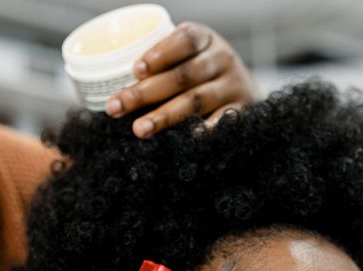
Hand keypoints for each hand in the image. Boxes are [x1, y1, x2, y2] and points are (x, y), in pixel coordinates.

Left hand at [105, 22, 261, 137]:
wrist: (246, 92)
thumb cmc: (202, 75)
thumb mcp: (187, 58)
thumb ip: (161, 68)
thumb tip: (116, 94)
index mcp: (204, 39)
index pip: (184, 41)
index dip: (159, 54)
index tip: (135, 70)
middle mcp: (221, 59)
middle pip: (181, 75)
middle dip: (145, 93)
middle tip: (116, 107)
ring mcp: (233, 85)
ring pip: (195, 100)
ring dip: (164, 116)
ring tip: (139, 129)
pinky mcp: (241, 110)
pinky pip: (221, 121)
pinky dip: (203, 131)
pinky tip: (185, 139)